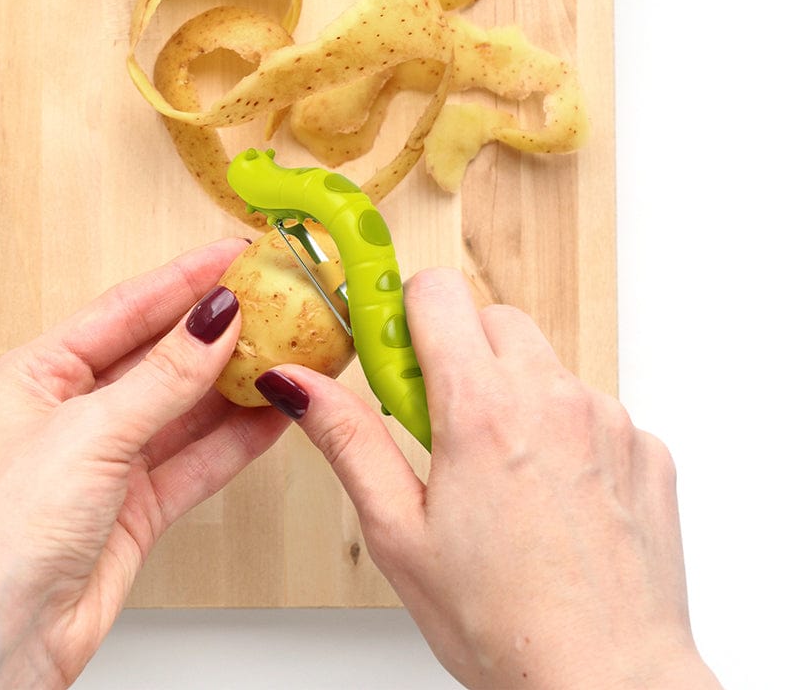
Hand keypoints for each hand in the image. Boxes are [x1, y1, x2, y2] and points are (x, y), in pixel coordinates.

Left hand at [0, 238, 287, 689]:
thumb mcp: (89, 436)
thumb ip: (162, 379)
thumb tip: (214, 322)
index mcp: (38, 376)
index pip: (124, 310)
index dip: (182, 279)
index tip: (231, 255)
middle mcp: (73, 413)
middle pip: (158, 355)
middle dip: (213, 329)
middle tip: (269, 300)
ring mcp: (108, 460)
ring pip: (184, 408)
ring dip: (232, 384)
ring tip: (283, 351)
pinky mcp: (136, 505)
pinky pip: (196, 459)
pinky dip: (234, 439)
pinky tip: (269, 415)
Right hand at [256, 268, 721, 688]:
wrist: (608, 687)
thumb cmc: (502, 625)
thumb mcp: (398, 532)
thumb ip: (347, 438)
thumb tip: (296, 383)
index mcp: (481, 408)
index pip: (438, 290)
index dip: (407, 315)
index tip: (396, 355)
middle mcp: (552, 397)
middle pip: (493, 318)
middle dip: (461, 353)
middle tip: (444, 422)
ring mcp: (607, 419)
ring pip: (544, 362)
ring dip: (515, 392)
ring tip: (502, 472)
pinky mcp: (645, 447)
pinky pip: (591, 406)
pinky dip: (565, 430)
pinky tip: (552, 494)